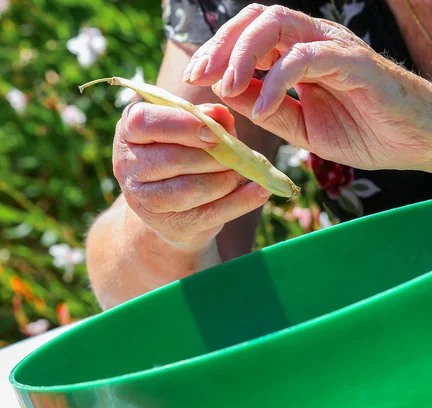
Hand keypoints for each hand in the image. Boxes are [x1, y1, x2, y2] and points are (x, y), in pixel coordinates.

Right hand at [113, 100, 271, 251]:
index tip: (213, 130)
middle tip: (236, 152)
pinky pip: (210, 213)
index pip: (144, 122)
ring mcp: (144, 201)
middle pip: (172, 159)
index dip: (182, 125)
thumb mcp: (190, 132)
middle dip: (211, 156)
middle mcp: (127, 166)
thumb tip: (222, 114)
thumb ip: (207, 119)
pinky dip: (240, 202)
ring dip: (224, 179)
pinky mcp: (169, 226)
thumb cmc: (183, 157)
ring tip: (242, 171)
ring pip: (188, 189)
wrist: (173, 210)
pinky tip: (260, 192)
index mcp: (129, 132)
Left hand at [184, 4, 431, 175]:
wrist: (416, 141)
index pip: (251, 36)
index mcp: (300, 54)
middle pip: (256, 19)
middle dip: (221, 45)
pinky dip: (277, 80)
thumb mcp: (303, 128)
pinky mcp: (353, 61)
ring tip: (224, 87)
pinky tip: (260, 109)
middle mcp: (313, 42)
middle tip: (198, 75)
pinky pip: (306, 58)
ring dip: (243, 54)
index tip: (194, 79)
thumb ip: (270, 110)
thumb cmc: (365, 132)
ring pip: (277, 25)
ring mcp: (334, 47)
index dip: (219, 52)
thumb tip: (228, 97)